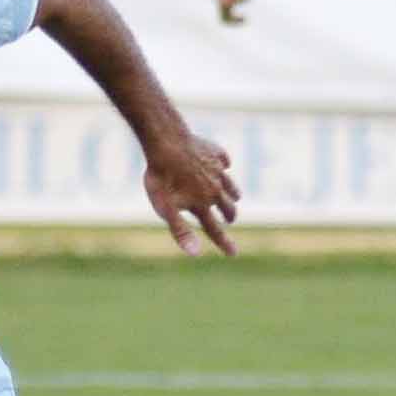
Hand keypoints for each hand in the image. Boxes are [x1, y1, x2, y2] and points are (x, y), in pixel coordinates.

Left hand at [143, 133, 239, 256]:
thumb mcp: (165, 208)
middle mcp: (215, 188)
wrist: (168, 142)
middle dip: (229, 215)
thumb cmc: (162, 177)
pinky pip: (224, 161)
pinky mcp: (215, 152)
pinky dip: (224, 167)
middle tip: (230, 219)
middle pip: (228, 207)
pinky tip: (223, 165)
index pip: (215, 229)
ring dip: (233, 194)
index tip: (233, 254)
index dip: (223, 243)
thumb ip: (180, 230)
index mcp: (203, 204)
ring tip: (234, 197)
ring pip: (231, 185)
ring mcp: (217, 170)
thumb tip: (195, 253)